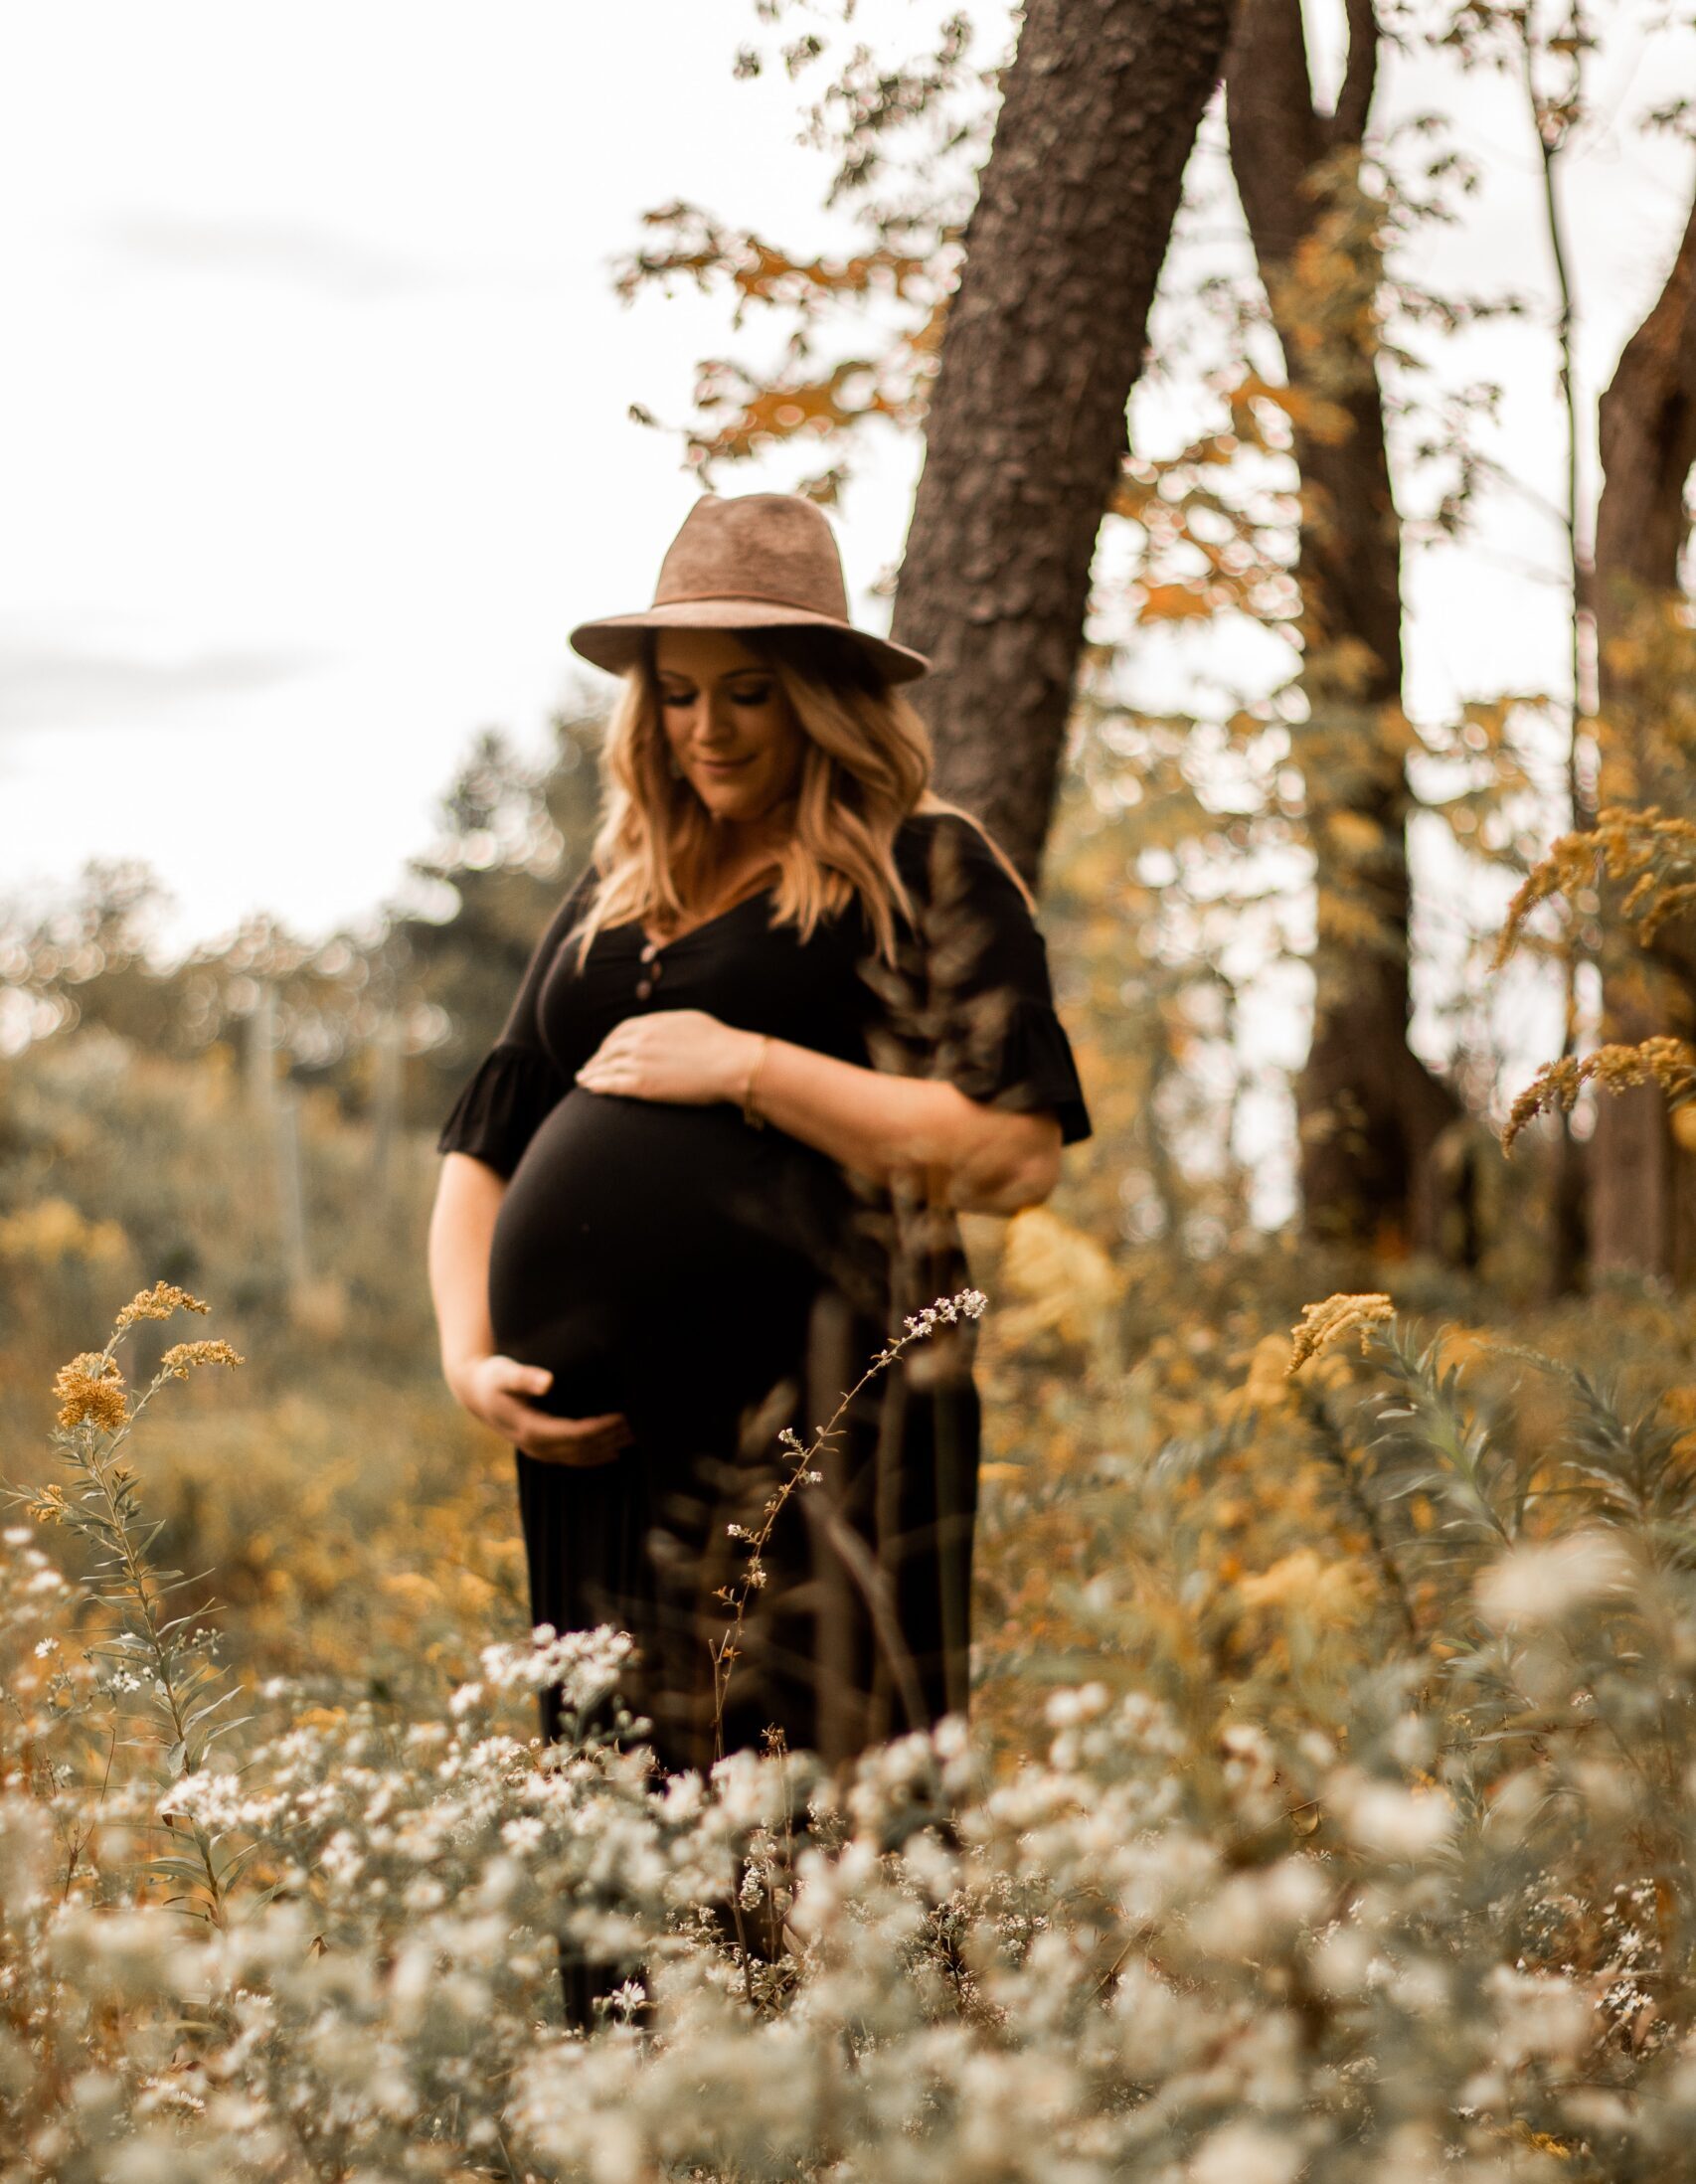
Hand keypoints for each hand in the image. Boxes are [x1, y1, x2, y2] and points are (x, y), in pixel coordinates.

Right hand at [450, 1354, 633, 1466]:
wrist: (476, 1393)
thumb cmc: (493, 1377)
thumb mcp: (505, 1373)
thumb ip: (526, 1377)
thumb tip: (548, 1382)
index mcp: (531, 1429)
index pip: (575, 1435)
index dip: (601, 1428)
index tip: (624, 1417)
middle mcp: (536, 1446)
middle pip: (582, 1448)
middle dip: (612, 1438)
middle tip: (642, 1425)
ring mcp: (539, 1451)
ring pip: (580, 1457)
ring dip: (608, 1448)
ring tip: (635, 1437)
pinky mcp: (542, 1449)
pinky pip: (573, 1459)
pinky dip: (595, 1457)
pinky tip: (614, 1453)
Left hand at [574, 1008, 760, 1106]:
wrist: (730, 1063)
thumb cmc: (718, 1041)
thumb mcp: (688, 1020)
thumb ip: (665, 1023)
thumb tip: (657, 1026)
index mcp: (651, 1023)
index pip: (620, 1032)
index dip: (609, 1042)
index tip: (605, 1050)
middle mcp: (640, 1040)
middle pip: (609, 1050)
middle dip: (597, 1059)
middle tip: (589, 1067)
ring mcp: (639, 1063)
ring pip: (606, 1067)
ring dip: (592, 1073)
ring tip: (583, 1079)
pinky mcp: (643, 1086)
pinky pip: (612, 1085)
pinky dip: (598, 1085)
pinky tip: (590, 1088)